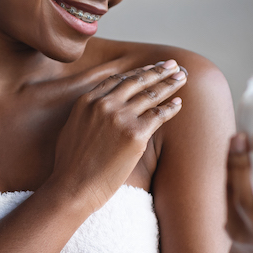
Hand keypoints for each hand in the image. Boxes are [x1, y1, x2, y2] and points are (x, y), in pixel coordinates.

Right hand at [49, 60, 186, 212]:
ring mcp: (120, 117)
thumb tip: (98, 110)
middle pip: (137, 81)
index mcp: (87, 101)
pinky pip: (159, 115)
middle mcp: (104, 104)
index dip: (136, 72)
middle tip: (172, 64)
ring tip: (182, 77)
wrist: (72, 187)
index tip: (149, 68)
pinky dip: (171, 107)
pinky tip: (179, 102)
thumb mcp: (72, 128)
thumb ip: (87, 114)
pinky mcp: (135, 134)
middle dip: (157, 71)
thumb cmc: (70, 166)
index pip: (118, 80)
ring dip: (169, 83)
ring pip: (151, 94)